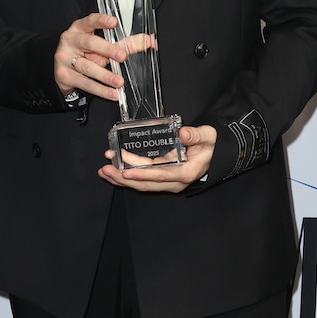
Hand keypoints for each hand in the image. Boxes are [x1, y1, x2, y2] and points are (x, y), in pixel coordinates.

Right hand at [54, 12, 152, 102]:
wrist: (62, 70)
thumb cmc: (83, 53)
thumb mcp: (101, 45)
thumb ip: (124, 43)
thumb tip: (148, 41)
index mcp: (79, 29)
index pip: (90, 21)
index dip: (101, 20)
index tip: (113, 22)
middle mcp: (71, 41)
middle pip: (89, 43)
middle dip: (107, 49)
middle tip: (122, 55)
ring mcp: (65, 58)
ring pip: (88, 67)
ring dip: (105, 75)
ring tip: (119, 82)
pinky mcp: (64, 75)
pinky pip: (85, 83)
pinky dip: (101, 90)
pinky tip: (112, 93)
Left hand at [99, 124, 216, 192]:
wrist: (212, 154)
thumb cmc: (209, 145)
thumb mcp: (207, 136)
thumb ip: (196, 135)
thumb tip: (183, 133)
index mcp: (186, 173)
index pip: (161, 175)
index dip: (142, 174)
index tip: (126, 171)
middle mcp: (175, 182)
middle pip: (146, 184)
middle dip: (124, 178)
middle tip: (106, 169)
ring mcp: (167, 182)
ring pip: (142, 184)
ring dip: (121, 179)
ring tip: (104, 171)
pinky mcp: (161, 178)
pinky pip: (143, 180)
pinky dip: (127, 176)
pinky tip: (113, 172)